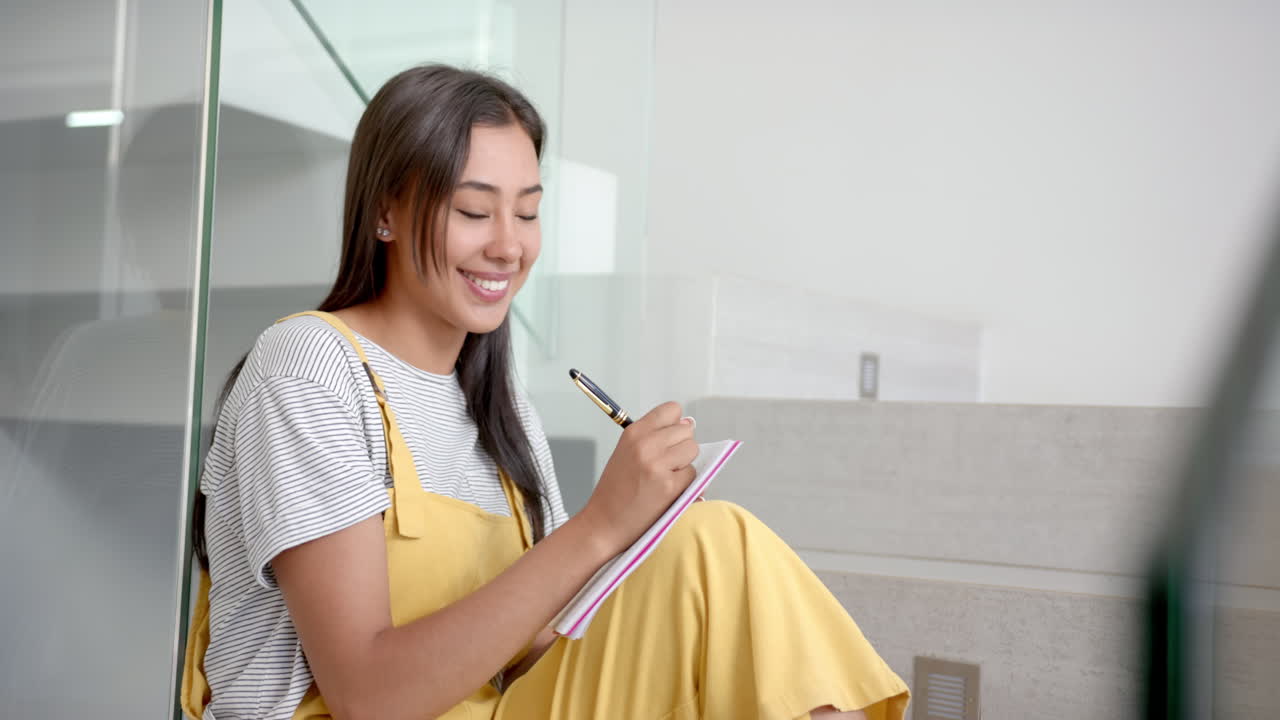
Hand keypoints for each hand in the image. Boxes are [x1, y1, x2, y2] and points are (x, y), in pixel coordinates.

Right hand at [578, 401, 698, 555]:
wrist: (604, 522)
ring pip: (692, 450)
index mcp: (634, 432)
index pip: (672, 410)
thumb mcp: (626, 452)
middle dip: (681, 446)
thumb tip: (688, 422)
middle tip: (664, 464)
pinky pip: (693, 474)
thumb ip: (654, 436)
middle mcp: (646, 444)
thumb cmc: (616, 489)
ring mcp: (658, 465)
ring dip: (685, 463)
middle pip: (686, 431)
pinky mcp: (670, 486)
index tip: (667, 439)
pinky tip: (666, 490)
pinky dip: (685, 483)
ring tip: (665, 476)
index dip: (674, 424)